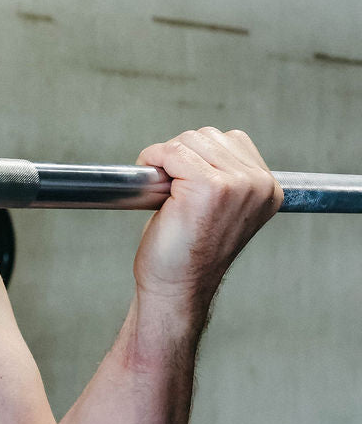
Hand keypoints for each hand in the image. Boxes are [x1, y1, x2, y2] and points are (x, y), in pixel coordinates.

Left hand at [132, 127, 281, 319]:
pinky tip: (154, 185)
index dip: (198, 156)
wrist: (176, 287)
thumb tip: (199, 142)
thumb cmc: (188, 253)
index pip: (231, 141)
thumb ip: (226, 175)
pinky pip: (173, 151)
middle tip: (171, 189)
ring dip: (168, 158)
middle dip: (181, 155)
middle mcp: (259, 185)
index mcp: (268, 189)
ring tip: (166, 191)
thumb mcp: (221, 208)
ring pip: (191, 140)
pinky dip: (154, 159)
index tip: (185, 183)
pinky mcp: (210, 186)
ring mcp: (238, 184)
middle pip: (209, 136)